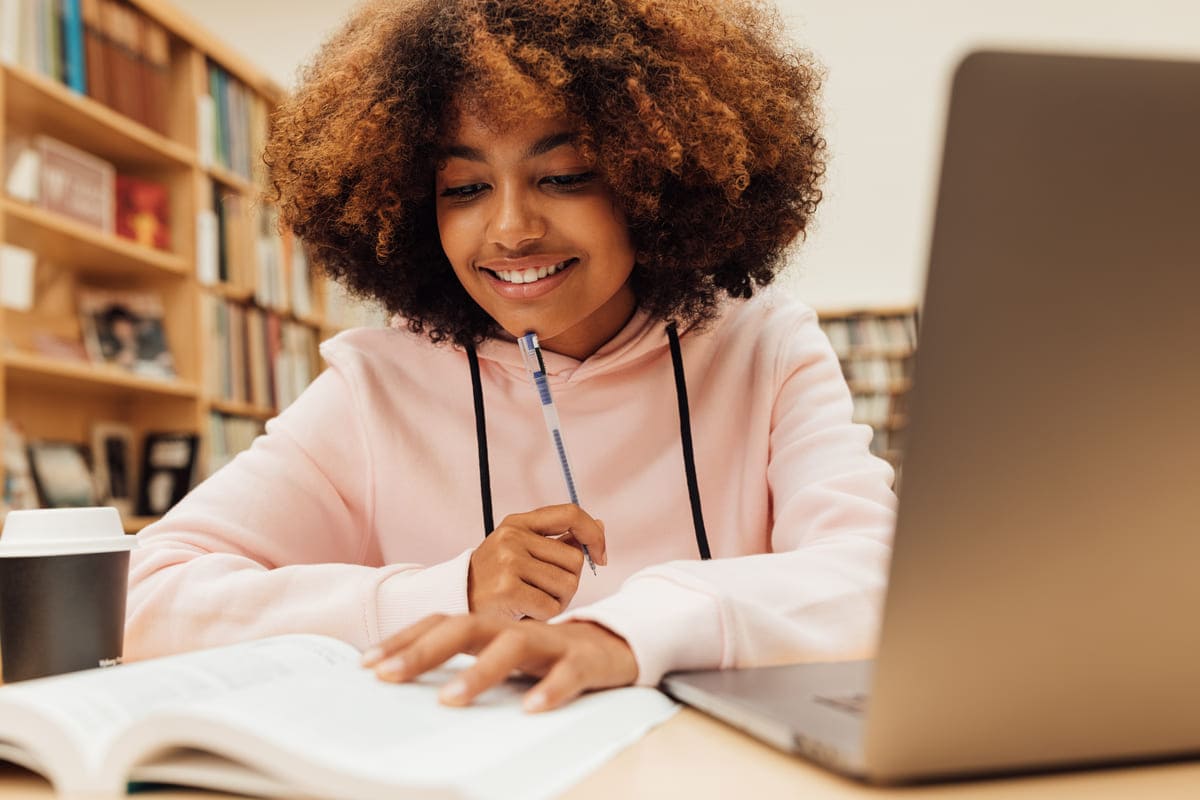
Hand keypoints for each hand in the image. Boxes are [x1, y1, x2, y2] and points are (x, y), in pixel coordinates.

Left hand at [361, 614, 637, 710]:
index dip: (403, 639)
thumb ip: (465, 663)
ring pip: (512, 647)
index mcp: (490, 627)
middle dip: (423, 651)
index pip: (441, 623)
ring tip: (450, 700)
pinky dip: (549, 689)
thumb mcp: (499, 655)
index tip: (368, 663)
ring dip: (479, 672)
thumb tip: (408, 682)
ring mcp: (550, 642)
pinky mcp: (583, 661)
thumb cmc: (546, 655)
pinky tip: (531, 708)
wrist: (613, 645)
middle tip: (388, 676)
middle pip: (465, 628)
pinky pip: (566, 674)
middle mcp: (513, 629)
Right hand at [468, 504, 606, 619]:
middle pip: (575, 559)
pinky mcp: (507, 589)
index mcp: (518, 522)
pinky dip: (545, 614)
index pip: (570, 514)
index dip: (593, 534)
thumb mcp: (521, 549)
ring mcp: (509, 561)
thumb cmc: (496, 578)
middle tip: (544, 590)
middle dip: (569, 580)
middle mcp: (513, 537)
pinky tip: (525, 611)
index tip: (600, 555)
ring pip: (568, 584)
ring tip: (533, 600)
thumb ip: (559, 539)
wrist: (456, 601)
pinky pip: (551, 606)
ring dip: (558, 600)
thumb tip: (599, 526)